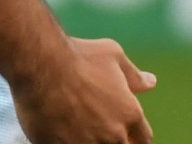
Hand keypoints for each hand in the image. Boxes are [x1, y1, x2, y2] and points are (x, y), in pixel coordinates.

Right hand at [13, 37, 154, 143]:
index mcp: (130, 114)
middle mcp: (113, 135)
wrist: (41, 64)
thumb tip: (151, 82)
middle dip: (114, 139)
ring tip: (77, 127)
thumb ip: (133, 75)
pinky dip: (67, 141)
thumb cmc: (78, 56)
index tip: (124, 130)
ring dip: (90, 140)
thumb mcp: (112, 55)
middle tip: (96, 125)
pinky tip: (59, 131)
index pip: (143, 138)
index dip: (133, 135)